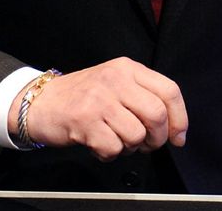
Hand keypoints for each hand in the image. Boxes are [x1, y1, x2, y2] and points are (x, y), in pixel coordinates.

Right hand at [9, 57, 187, 160]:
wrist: (42, 102)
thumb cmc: (83, 96)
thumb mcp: (116, 83)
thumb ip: (143, 96)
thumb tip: (174, 128)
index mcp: (128, 68)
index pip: (170, 90)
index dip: (179, 118)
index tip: (178, 137)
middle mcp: (115, 79)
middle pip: (157, 114)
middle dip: (157, 138)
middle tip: (146, 144)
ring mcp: (99, 99)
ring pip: (137, 134)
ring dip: (131, 147)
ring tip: (117, 140)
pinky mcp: (85, 121)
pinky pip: (114, 148)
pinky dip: (110, 154)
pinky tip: (99, 144)